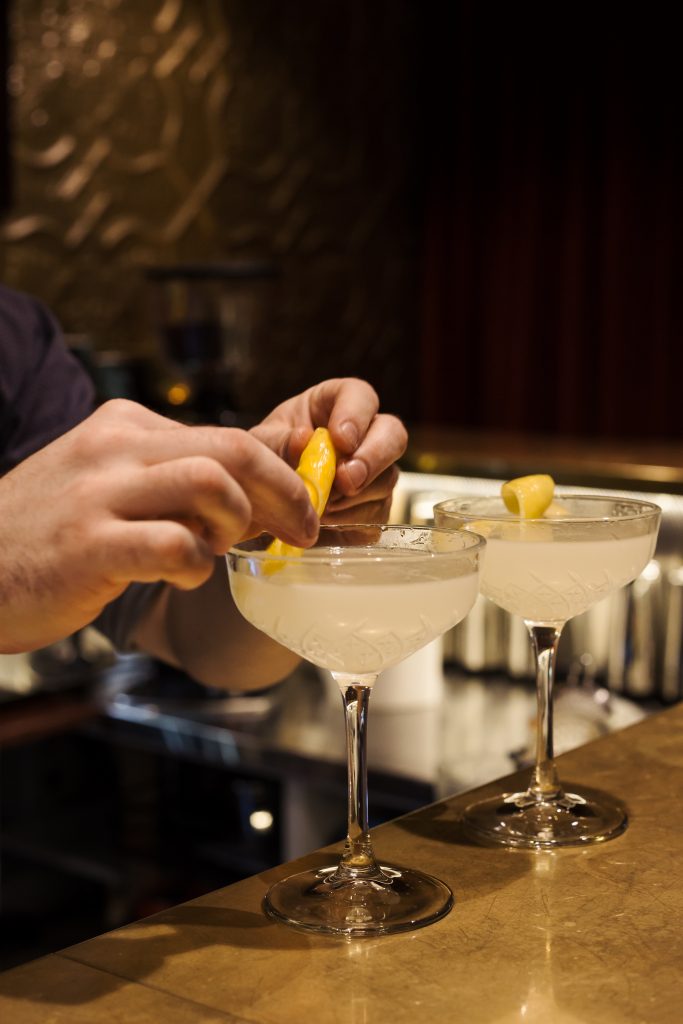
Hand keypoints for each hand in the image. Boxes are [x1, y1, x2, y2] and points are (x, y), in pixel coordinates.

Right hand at [0, 399, 318, 652]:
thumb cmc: (51, 533)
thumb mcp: (109, 482)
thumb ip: (174, 476)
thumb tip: (260, 486)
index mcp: (123, 426)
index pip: (225, 435)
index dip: (277, 474)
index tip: (299, 507)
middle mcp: (113, 449)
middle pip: (231, 450)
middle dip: (285, 492)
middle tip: (304, 530)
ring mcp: (97, 495)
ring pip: (208, 486)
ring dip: (237, 524)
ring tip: (223, 550)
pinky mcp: (88, 547)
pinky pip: (172, 547)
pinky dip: (196, 567)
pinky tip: (185, 577)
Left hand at [250, 378, 407, 523]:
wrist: (270, 498)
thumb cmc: (269, 458)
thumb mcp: (263, 444)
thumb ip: (280, 441)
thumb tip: (303, 439)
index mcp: (337, 404)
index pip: (361, 397)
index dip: (356, 416)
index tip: (340, 440)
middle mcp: (366, 433)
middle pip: (394, 435)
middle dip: (373, 458)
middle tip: (346, 480)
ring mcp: (376, 471)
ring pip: (387, 479)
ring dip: (354, 497)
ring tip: (318, 505)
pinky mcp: (376, 505)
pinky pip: (377, 514)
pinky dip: (351, 521)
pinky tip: (325, 521)